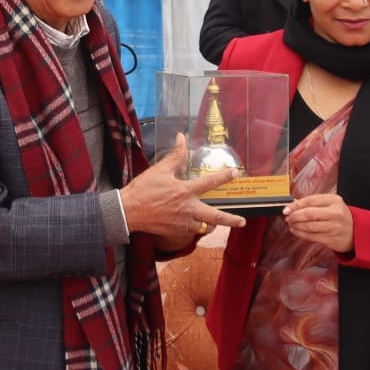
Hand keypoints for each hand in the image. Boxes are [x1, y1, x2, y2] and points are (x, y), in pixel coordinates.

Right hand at [120, 134, 244, 244]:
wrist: (128, 211)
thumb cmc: (143, 189)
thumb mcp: (159, 170)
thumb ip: (175, 155)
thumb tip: (182, 138)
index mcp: (185, 191)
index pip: (210, 183)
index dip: (225, 176)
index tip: (235, 173)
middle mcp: (187, 209)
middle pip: (215, 216)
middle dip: (231, 219)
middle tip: (242, 221)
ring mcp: (182, 222)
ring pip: (205, 227)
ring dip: (213, 224)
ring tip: (217, 222)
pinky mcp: (175, 231)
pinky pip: (192, 232)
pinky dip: (197, 228)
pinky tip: (196, 224)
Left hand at [282, 194, 354, 253]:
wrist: (357, 232)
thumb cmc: (340, 216)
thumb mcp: (331, 204)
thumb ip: (314, 203)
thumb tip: (293, 205)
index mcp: (334, 201)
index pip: (310, 201)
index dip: (295, 205)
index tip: (286, 209)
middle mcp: (335, 213)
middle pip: (309, 214)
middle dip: (294, 216)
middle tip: (288, 217)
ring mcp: (334, 227)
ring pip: (309, 227)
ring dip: (296, 226)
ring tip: (291, 224)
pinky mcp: (332, 239)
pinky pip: (312, 236)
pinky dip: (301, 234)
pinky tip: (296, 231)